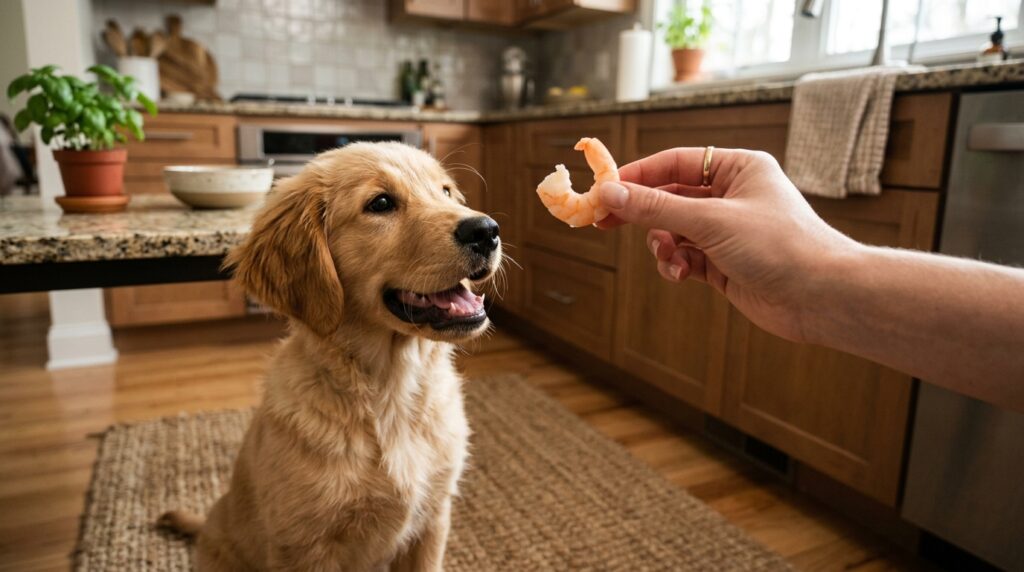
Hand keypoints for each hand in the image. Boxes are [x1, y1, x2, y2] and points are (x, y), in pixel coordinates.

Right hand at [596, 148, 857, 342]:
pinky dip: (677, 265)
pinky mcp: (725, 263)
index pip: (675, 163)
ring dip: (663, 246)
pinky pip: (685, 257)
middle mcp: (732, 196)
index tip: (603, 190)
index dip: (637, 175)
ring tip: (670, 259)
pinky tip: (682, 275)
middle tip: (603, 223)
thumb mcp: (710, 221)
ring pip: (673, 232)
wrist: (821, 297)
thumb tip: (610, 193)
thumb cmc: (779, 245)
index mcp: (737, 169)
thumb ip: (657, 208)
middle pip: (670, 198)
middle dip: (642, 214)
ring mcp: (728, 231)